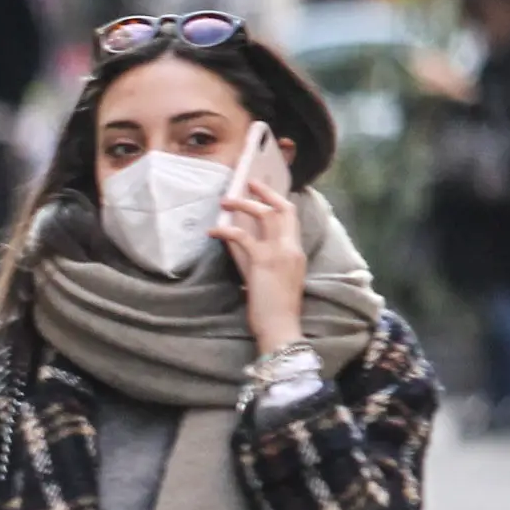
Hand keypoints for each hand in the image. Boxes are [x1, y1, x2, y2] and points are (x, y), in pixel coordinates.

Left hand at [212, 136, 307, 354]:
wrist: (280, 327)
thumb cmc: (275, 309)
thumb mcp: (272, 278)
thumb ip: (260, 258)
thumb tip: (239, 239)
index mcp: (297, 252)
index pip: (291, 217)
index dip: (277, 201)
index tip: (264, 191)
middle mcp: (291, 248)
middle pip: (283, 208)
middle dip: (265, 192)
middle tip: (248, 182)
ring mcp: (279, 252)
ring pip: (264, 215)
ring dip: (242, 205)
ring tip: (224, 201)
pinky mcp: (261, 261)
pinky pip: (241, 236)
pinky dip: (224, 230)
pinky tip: (212, 231)